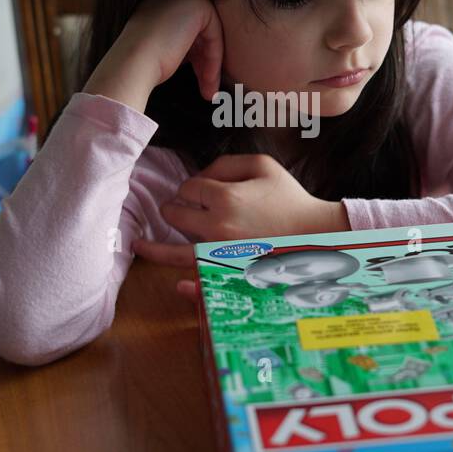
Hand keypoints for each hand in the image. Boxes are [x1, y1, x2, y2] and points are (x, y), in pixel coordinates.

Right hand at [82, 0, 223, 111]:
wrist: (133, 62)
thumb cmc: (142, 63)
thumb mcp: (163, 47)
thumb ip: (180, 42)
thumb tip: (201, 54)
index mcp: (159, 2)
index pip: (187, 30)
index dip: (195, 57)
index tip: (198, 79)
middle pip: (200, 32)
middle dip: (205, 62)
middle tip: (207, 89)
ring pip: (209, 35)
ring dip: (211, 65)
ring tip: (209, 92)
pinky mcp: (198, 3)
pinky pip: (214, 34)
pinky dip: (214, 58)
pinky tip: (209, 81)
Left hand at [132, 154, 350, 301]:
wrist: (315, 235)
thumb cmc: (289, 198)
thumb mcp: (262, 165)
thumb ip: (225, 163)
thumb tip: (199, 177)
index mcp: (224, 198)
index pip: (188, 187)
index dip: (191, 186)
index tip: (201, 190)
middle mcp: (216, 228)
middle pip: (175, 214)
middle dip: (174, 208)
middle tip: (179, 209)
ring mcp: (220, 255)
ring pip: (175, 253)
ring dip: (154, 248)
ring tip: (137, 246)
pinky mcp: (228, 274)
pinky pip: (201, 285)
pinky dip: (188, 288)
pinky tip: (177, 286)